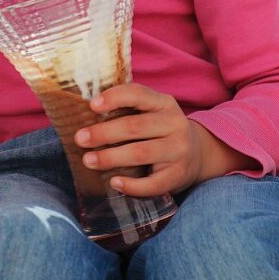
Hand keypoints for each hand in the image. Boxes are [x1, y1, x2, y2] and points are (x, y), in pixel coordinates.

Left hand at [74, 82, 206, 197]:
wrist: (198, 153)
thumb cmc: (161, 130)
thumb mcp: (153, 112)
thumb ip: (128, 109)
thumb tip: (87, 113)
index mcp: (164, 103)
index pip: (138, 94)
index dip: (114, 98)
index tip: (92, 106)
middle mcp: (175, 124)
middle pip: (134, 127)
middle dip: (103, 133)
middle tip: (80, 139)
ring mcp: (179, 151)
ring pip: (140, 153)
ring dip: (110, 157)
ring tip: (88, 160)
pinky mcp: (179, 175)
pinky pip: (153, 183)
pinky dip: (132, 185)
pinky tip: (114, 183)